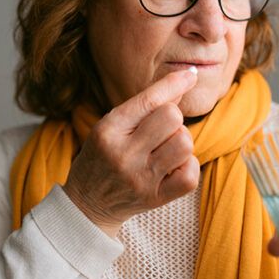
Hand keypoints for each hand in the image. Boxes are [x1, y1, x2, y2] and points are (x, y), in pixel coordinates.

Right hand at [63, 68, 200, 236]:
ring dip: (181, 142)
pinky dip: (187, 166)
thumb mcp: (113, 125)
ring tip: (166, 149)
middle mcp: (123, 153)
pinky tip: (173, 167)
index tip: (191, 74)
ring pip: (184, 143)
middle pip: (172, 117)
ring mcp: (139, 178)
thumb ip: (146, 105)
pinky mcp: (154, 198)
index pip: (150, 100)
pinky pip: (190, 175)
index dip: (174, 83)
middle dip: (174, 119)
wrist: (87, 203)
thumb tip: (185, 80)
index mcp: (109, 129)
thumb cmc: (104, 155)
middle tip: (162, 130)